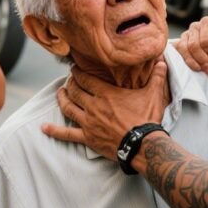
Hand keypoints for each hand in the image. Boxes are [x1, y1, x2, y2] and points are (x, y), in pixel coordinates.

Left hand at [42, 60, 168, 157]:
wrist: (143, 145)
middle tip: (69, 80)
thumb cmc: (147, 119)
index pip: (85, 78)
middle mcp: (93, 106)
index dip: (77, 73)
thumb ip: (157, 77)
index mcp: (106, 93)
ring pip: (68, 108)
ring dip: (62, 99)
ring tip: (59, 93)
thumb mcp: (153, 95)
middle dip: (70, 84)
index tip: (74, 69)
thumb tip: (163, 61)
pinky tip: (43, 128)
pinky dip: (54, 131)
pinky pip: (67, 134)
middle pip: (74, 91)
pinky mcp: (87, 138)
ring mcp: (88, 122)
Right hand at [175, 17, 207, 76]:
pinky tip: (193, 68)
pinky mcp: (183, 44)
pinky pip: (177, 52)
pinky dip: (183, 61)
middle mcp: (196, 27)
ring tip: (203, 72)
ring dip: (192, 62)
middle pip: (193, 45)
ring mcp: (188, 35)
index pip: (205, 40)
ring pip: (183, 48)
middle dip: (202, 61)